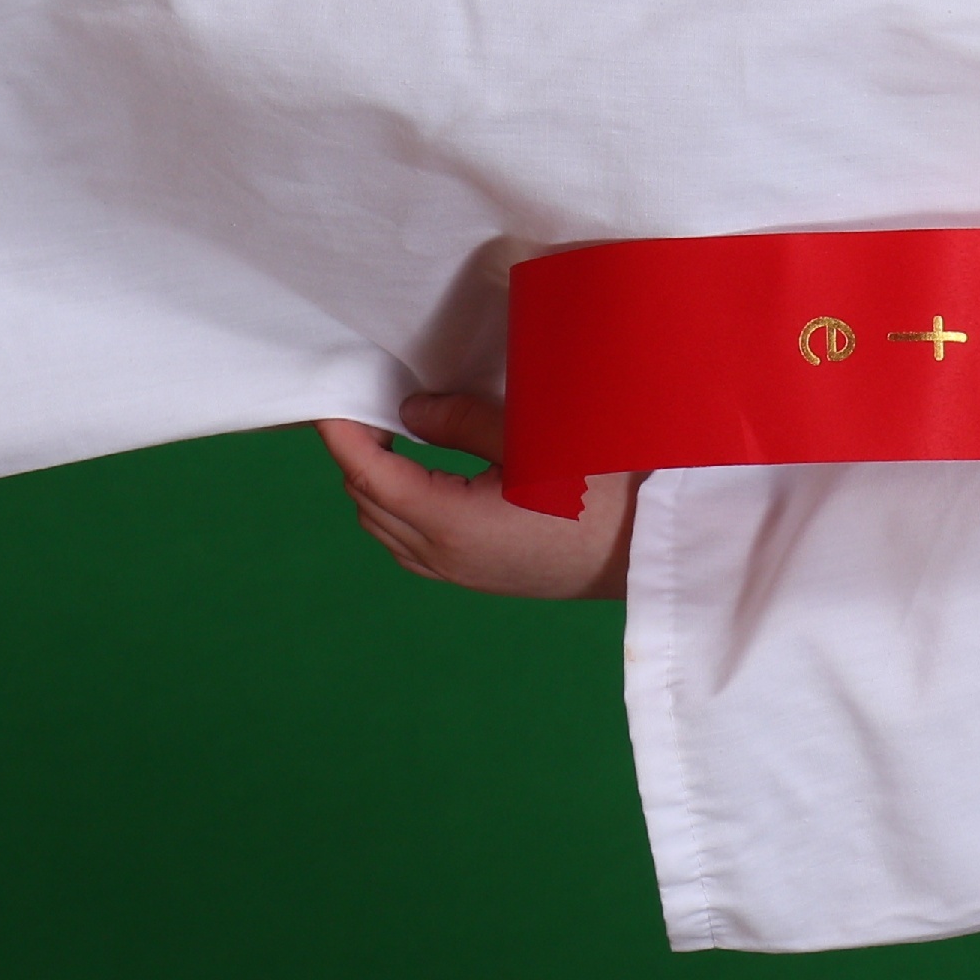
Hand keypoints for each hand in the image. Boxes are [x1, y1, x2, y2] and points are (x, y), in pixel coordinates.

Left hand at [316, 394, 639, 599]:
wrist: (648, 552)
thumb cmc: (602, 491)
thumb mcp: (535, 439)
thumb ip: (463, 421)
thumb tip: (410, 412)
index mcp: (448, 521)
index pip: (368, 473)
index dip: (342, 435)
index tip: (330, 400)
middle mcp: (441, 556)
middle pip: (367, 503)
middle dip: (356, 455)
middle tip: (366, 406)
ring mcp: (458, 574)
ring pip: (384, 530)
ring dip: (374, 485)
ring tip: (388, 439)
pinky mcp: (477, 579)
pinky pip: (409, 547)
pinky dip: (396, 512)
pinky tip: (419, 483)